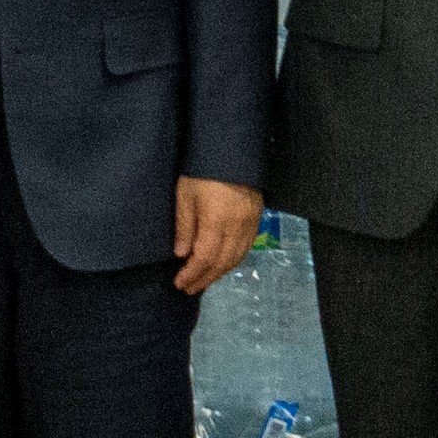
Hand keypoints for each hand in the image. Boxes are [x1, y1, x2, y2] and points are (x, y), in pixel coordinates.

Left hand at [173, 177, 266, 294]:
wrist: (232, 148)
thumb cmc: (202, 169)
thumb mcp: (186, 195)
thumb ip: (185, 226)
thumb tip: (182, 255)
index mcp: (217, 221)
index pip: (205, 258)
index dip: (192, 274)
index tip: (179, 283)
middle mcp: (237, 227)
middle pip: (222, 262)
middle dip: (205, 278)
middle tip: (189, 288)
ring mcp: (250, 222)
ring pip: (237, 257)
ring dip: (220, 273)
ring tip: (204, 281)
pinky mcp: (257, 217)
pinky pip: (246, 247)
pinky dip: (233, 260)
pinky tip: (223, 264)